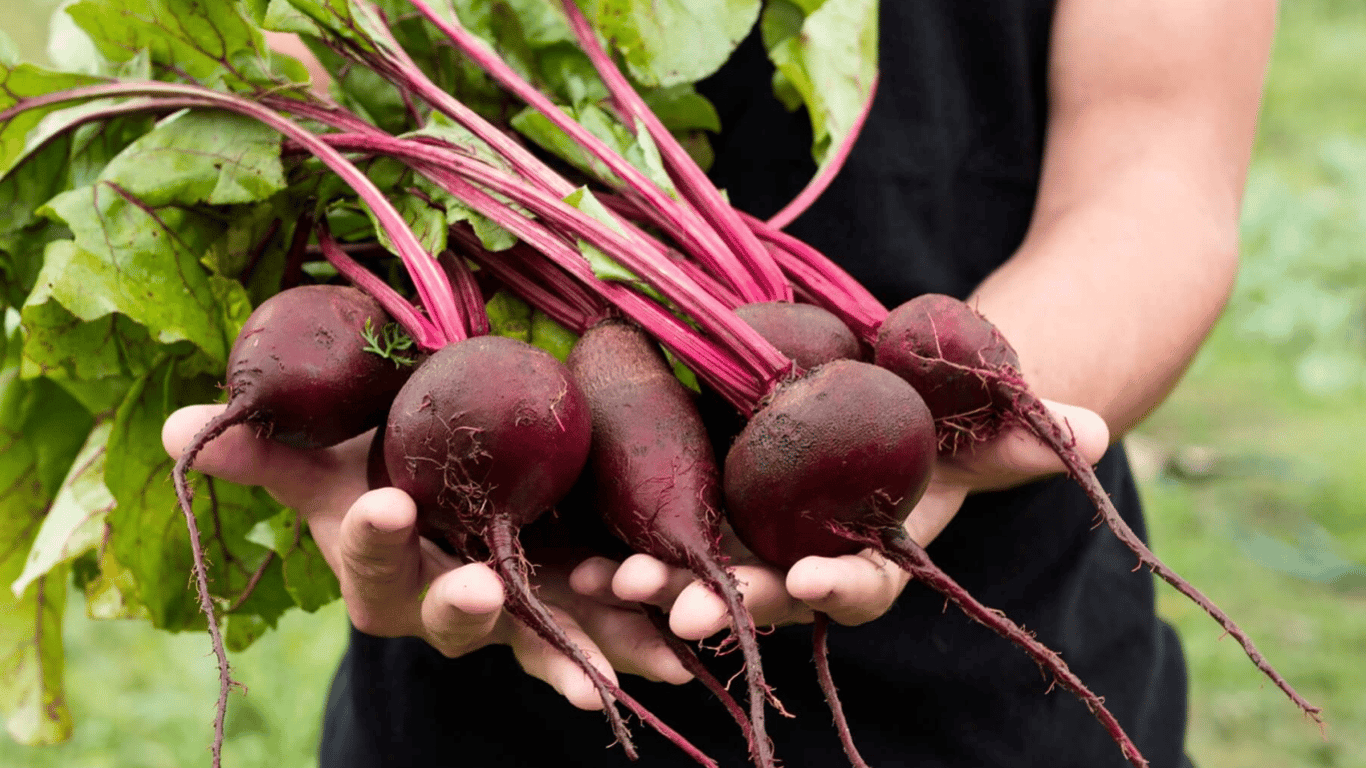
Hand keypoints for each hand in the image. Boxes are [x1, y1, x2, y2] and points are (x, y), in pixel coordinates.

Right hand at [162, 405, 692, 708]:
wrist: (447, 502)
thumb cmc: (382, 473)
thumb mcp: (330, 460)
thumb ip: (273, 449)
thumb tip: (185, 429)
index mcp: (380, 567)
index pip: (367, 556)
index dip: (372, 537)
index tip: (384, 506)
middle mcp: (442, 605)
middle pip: (450, 614)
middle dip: (463, 606)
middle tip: (480, 591)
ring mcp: (511, 616)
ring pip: (537, 639)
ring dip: (572, 649)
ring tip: (609, 672)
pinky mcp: (570, 612)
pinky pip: (604, 636)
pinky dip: (636, 646)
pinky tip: (679, 656)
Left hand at [575, 399, 1109, 640]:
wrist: (881, 395)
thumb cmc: (931, 415)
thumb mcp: (971, 418)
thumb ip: (1020, 433)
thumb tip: (1100, 433)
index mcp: (870, 552)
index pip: (859, 584)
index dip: (838, 587)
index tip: (810, 582)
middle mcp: (804, 561)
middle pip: (764, 594)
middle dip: (727, 604)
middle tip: (680, 608)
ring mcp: (750, 542)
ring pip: (700, 577)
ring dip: (655, 588)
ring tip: (610, 586)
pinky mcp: (702, 510)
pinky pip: (656, 536)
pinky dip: (618, 549)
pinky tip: (575, 555)